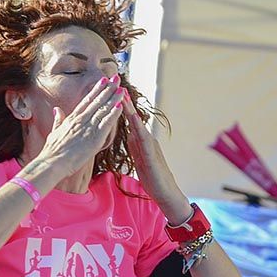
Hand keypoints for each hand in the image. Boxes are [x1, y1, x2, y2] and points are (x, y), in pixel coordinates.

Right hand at [37, 75, 124, 180]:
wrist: (52, 162)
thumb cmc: (52, 150)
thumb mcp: (55, 131)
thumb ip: (58, 119)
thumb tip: (57, 109)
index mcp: (73, 118)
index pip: (87, 100)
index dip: (96, 89)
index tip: (103, 80)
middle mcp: (81, 120)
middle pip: (97, 101)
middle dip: (108, 89)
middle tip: (117, 77)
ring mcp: (88, 128)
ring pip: (103, 110)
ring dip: (114, 98)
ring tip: (122, 88)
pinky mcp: (94, 138)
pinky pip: (106, 124)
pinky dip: (113, 114)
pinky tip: (120, 106)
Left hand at [120, 91, 190, 222]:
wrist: (166, 192)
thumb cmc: (152, 178)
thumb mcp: (139, 158)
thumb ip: (134, 145)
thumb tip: (128, 134)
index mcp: (140, 141)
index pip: (128, 120)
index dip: (119, 106)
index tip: (110, 92)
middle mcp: (145, 139)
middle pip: (132, 117)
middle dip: (123, 101)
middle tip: (115, 84)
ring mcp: (149, 146)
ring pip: (137, 124)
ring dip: (129, 109)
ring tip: (121, 95)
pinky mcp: (151, 155)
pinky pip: (143, 138)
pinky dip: (138, 127)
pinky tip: (133, 118)